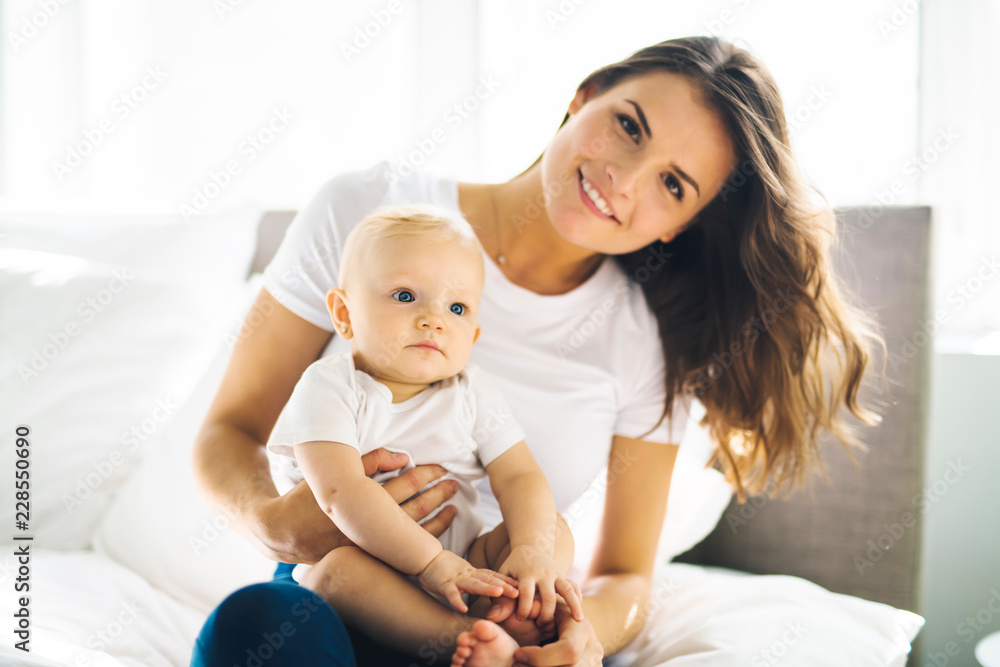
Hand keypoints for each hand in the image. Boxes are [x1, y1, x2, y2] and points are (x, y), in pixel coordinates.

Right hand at [254, 448, 459, 562]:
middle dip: (438, 494)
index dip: (427, 474)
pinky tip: (436, 532)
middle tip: (454, 483)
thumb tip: (404, 456)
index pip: (405, 484)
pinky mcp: (368, 558)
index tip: (442, 467)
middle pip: (416, 508)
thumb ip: (369, 460)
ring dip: (437, 519)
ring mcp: (371, 545)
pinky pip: (404, 551)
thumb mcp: (334, 472)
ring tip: (453, 507)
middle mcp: (370, 524)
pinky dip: (423, 541)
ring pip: (414, 532)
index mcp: (363, 499)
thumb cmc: (308, 497)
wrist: (282, 534)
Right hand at [417, 549, 518, 612]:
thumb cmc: (446, 569)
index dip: (507, 580)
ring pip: (473, 584)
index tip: (522, 586)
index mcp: (473, 573)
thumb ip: (477, 579)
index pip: (493, 576)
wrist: (427, 558)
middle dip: (504, 585)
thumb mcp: (465, 573)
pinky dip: (457, 601)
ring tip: (498, 593)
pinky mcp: (444, 584)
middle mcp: (468, 574)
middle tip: (518, 592)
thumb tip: (493, 586)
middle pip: (488, 579)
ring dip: (486, 588)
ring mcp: (456, 579)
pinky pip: (451, 594)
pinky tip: (463, 609)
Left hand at [499, 545, 583, 624]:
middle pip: (548, 596)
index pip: (526, 593)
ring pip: (567, 589)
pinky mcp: (563, 576)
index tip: (521, 618)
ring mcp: (555, 574)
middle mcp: (543, 574)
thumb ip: (499, 597)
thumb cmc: (514, 567)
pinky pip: (574, 586)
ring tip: (579, 620)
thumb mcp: (503, 577)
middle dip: (546, 613)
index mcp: (526, 573)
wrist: (531, 546)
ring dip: (572, 604)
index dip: (524, 608)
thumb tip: (492, 617)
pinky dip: (578, 598)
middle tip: (541, 625)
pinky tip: (580, 612)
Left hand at [513, 602, 601, 666]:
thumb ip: (513, 607)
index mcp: (582, 627)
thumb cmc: (548, 610)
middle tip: (517, 665)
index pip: (569, 649)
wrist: (571, 621)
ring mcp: (594, 664)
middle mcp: (592, 647)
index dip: (541, 657)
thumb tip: (492, 614)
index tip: (517, 654)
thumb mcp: (535, 605)